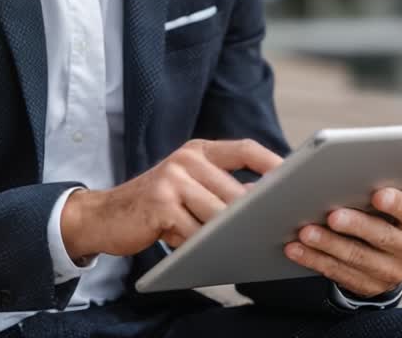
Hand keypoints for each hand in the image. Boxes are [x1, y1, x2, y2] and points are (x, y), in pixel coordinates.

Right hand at [61, 139, 282, 260]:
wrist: (104, 216)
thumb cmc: (156, 206)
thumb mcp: (188, 188)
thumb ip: (221, 190)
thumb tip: (266, 207)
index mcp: (198, 151)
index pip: (245, 149)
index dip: (274, 163)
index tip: (297, 179)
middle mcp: (186, 159)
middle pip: (236, 191)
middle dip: (254, 215)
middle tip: (274, 231)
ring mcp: (172, 180)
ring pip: (219, 214)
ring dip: (227, 235)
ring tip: (236, 246)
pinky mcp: (161, 204)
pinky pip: (195, 232)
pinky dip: (202, 245)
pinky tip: (200, 251)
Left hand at [283, 165, 401, 297]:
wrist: (389, 253)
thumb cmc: (397, 211)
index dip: (398, 205)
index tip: (377, 194)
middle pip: (382, 238)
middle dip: (356, 225)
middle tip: (331, 213)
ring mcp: (390, 273)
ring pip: (356, 258)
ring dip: (328, 244)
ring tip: (304, 229)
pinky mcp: (367, 287)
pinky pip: (336, 274)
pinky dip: (313, 260)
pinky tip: (294, 247)